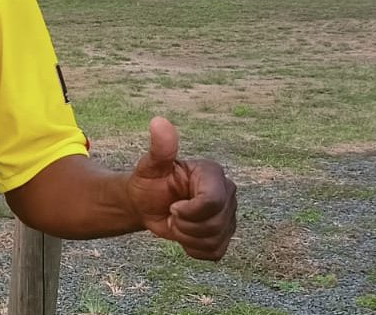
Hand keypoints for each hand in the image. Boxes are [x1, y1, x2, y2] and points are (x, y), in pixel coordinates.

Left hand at [127, 117, 237, 259]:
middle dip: (186, 226)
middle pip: (215, 225)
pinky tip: (185, 235)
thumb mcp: (150, 165)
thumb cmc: (149, 181)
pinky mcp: (224, 234)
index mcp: (212, 173)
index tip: (173, 206)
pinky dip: (194, 249)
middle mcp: (227, 192)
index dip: (190, 211)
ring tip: (177, 223)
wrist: (146, 202)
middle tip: (171, 214)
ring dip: (188, 238)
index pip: (213, 202)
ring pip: (215, 240)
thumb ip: (160, 148)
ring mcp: (229, 214)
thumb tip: (158, 122)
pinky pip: (215, 253)